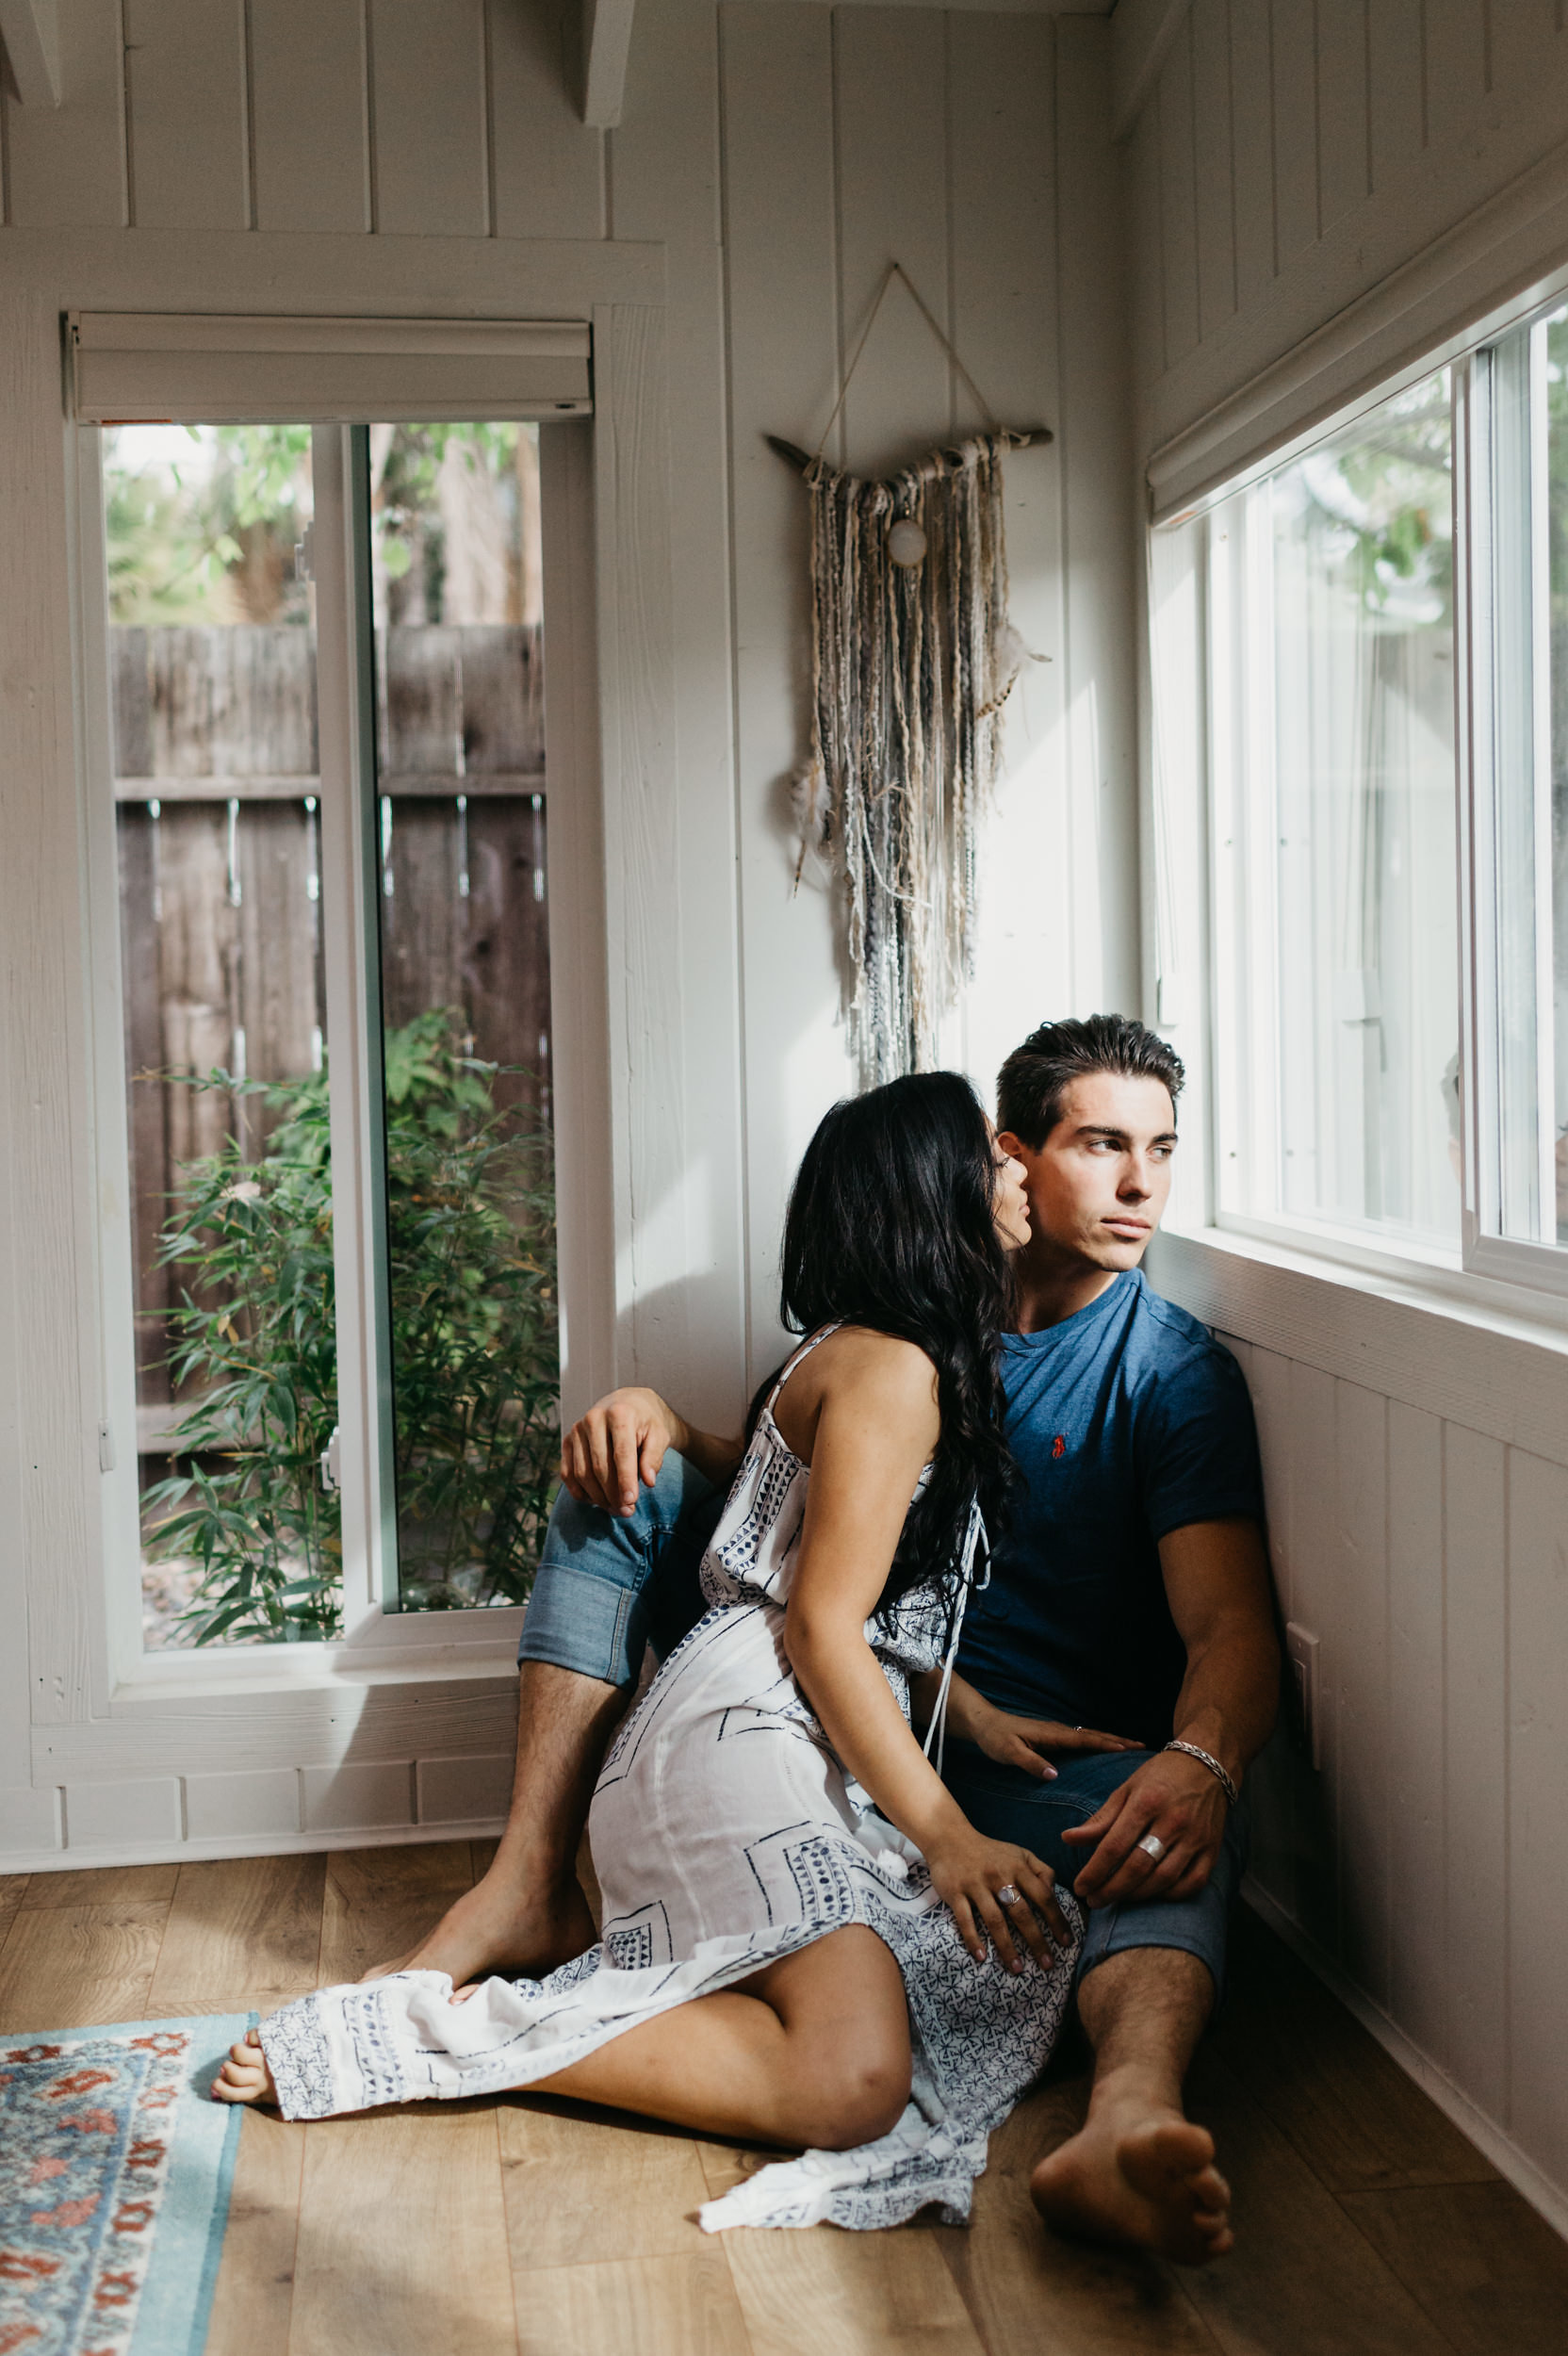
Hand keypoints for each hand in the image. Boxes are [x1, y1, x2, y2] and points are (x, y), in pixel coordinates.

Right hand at [560, 1388, 678, 1513]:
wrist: (626, 1404)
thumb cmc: (646, 1423)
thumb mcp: (659, 1435)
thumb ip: (654, 1456)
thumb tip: (648, 1481)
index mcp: (619, 1413)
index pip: (621, 1454)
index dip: (625, 1481)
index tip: (631, 1502)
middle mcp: (593, 1418)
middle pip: (599, 1467)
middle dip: (613, 1494)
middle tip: (627, 1512)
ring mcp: (576, 1430)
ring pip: (582, 1473)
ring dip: (598, 1497)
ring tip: (616, 1509)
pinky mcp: (566, 1441)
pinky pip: (568, 1474)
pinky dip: (580, 1492)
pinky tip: (597, 1500)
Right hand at [923, 1820, 1074, 1973]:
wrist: (950, 1838)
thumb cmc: (991, 1852)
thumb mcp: (1019, 1854)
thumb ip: (1041, 1870)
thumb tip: (1055, 1893)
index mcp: (1017, 1867)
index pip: (1043, 1896)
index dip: (1057, 1920)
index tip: (1067, 1942)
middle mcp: (998, 1876)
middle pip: (1021, 1913)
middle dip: (1037, 1941)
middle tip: (1048, 1965)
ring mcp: (976, 1885)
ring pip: (995, 1920)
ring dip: (1007, 1947)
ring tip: (1018, 1968)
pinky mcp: (955, 1893)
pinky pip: (965, 1920)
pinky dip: (973, 1939)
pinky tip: (981, 1958)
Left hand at [970, 1703, 1141, 1782]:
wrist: (983, 1723)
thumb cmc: (995, 1738)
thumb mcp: (1008, 1752)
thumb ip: (1030, 1762)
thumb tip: (1054, 1775)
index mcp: (1052, 1734)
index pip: (1085, 1739)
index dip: (1108, 1743)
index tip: (1130, 1748)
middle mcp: (1059, 1731)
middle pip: (1094, 1735)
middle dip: (1118, 1740)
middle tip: (1143, 1747)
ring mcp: (1057, 1733)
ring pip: (1090, 1736)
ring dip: (1111, 1740)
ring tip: (1132, 1748)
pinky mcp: (1054, 1738)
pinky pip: (1082, 1740)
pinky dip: (1098, 1742)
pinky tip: (1105, 1750)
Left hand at [1061, 1750, 1228, 1909]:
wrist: (1208, 1765)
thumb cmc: (1160, 1776)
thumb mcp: (1127, 1789)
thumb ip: (1100, 1819)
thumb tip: (1067, 1839)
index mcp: (1147, 1802)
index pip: (1114, 1846)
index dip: (1094, 1871)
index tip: (1080, 1887)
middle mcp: (1173, 1821)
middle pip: (1138, 1867)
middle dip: (1111, 1889)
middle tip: (1093, 1901)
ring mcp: (1196, 1837)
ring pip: (1164, 1879)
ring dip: (1137, 1895)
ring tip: (1117, 1899)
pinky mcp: (1212, 1849)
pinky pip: (1192, 1883)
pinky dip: (1171, 1894)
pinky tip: (1152, 1894)